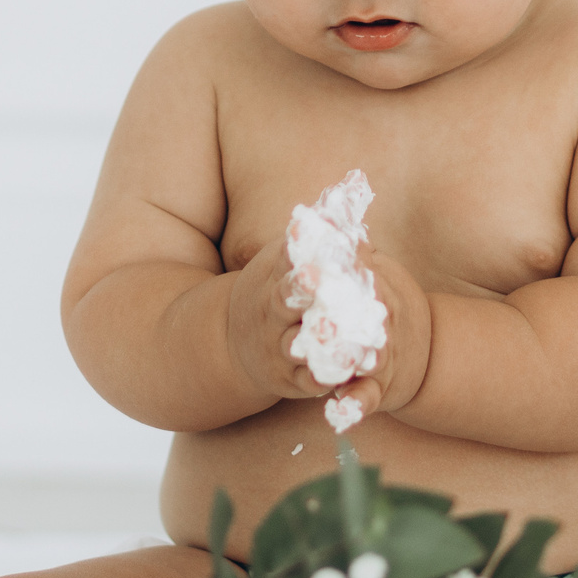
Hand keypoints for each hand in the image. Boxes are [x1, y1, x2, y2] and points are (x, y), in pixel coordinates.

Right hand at [223, 236, 336, 404]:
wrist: (229, 345)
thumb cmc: (270, 294)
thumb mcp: (281, 263)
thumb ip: (314, 238)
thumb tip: (347, 198)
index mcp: (272, 278)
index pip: (284, 261)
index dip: (300, 251)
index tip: (317, 241)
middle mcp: (270, 313)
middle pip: (284, 301)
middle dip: (301, 291)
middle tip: (320, 281)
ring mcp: (277, 347)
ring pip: (298, 344)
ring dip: (322, 341)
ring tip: (348, 337)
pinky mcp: (288, 379)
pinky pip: (308, 380)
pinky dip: (326, 376)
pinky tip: (348, 372)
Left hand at [320, 245, 430, 425]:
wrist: (426, 352)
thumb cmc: (391, 304)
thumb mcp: (380, 273)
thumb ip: (355, 251)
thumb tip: (331, 212)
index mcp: (375, 290)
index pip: (354, 278)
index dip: (331, 273)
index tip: (307, 266)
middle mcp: (380, 324)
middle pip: (358, 317)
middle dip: (335, 314)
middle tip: (310, 313)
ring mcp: (380, 359)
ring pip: (363, 359)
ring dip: (343, 361)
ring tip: (320, 365)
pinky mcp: (377, 389)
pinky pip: (366, 399)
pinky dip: (354, 405)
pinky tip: (338, 411)